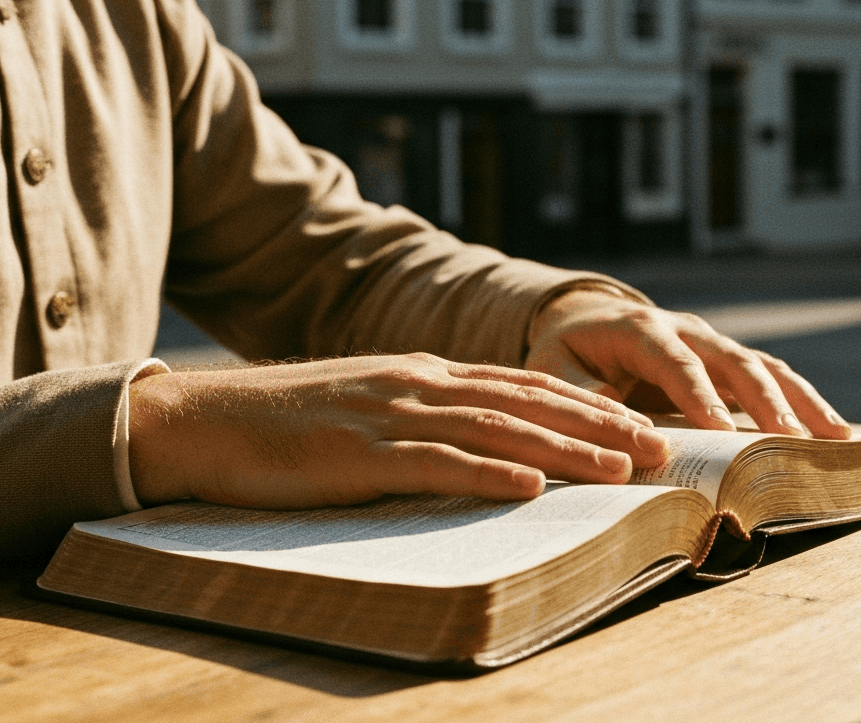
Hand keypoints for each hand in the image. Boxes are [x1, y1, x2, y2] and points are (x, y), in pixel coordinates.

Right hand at [127, 353, 669, 507]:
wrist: (203, 420)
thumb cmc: (285, 424)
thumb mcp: (367, 408)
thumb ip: (423, 416)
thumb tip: (482, 442)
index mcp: (421, 374)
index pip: (524, 384)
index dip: (587, 404)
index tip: (637, 424)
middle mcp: (417, 384)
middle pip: (527, 402)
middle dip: (599, 424)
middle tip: (657, 448)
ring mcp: (389, 416)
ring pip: (497, 429)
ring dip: (565, 450)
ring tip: (619, 469)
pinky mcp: (358, 454)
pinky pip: (434, 463)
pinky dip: (487, 474)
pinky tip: (530, 487)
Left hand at [525, 290, 851, 438]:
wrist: (584, 319)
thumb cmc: (567, 351)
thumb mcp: (552, 368)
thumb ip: (577, 394)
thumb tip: (612, 427)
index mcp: (640, 329)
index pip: (676, 362)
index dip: (700, 397)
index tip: (721, 434)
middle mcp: (686, 329)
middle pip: (734, 362)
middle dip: (765, 403)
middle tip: (788, 443)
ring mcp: (713, 345)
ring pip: (765, 368)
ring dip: (800, 403)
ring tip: (835, 438)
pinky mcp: (728, 364)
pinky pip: (772, 380)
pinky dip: (802, 404)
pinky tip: (832, 435)